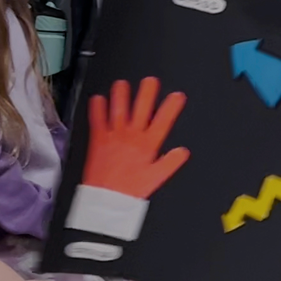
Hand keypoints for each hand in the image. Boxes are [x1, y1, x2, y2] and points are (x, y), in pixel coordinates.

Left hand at [86, 78, 190, 196]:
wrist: (107, 199)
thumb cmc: (130, 190)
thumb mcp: (156, 178)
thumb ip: (170, 163)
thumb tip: (183, 151)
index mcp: (147, 145)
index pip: (163, 121)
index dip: (171, 107)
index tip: (177, 95)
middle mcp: (131, 136)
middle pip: (142, 108)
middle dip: (147, 92)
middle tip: (150, 81)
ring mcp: (114, 135)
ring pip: (119, 109)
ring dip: (121, 95)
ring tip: (122, 83)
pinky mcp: (98, 139)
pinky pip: (97, 119)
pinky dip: (97, 108)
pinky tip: (97, 98)